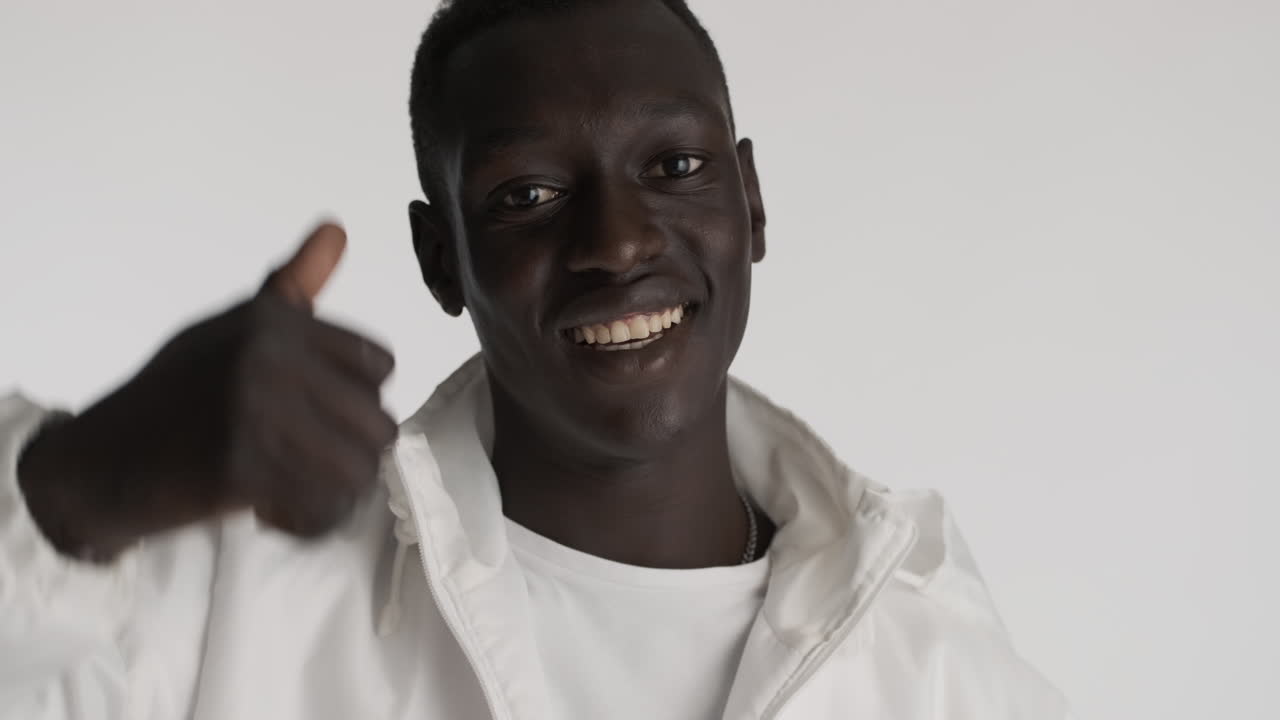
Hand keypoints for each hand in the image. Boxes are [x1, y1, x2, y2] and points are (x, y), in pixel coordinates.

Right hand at [18, 223, 397, 559]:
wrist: (99, 460)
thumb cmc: (175, 394)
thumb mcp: (231, 330)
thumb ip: (292, 288)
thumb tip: (335, 229)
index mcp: (274, 319)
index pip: (379, 366)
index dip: (356, 401)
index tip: (316, 418)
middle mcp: (269, 356)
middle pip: (378, 424)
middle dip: (349, 453)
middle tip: (304, 463)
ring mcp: (255, 411)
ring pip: (359, 471)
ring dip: (332, 492)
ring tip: (293, 488)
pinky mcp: (242, 468)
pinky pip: (323, 507)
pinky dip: (306, 520)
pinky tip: (272, 510)